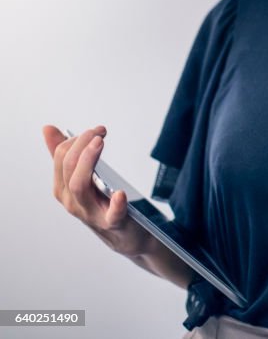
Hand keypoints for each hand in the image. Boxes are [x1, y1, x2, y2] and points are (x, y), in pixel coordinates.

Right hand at [43, 125, 156, 258]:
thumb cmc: (102, 202)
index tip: (97, 130)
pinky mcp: (113, 223)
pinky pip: (111, 215)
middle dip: (82, 146)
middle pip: (69, 170)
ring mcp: (90, 214)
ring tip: (100, 144)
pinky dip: (116, 204)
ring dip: (88, 162)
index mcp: (64, 188)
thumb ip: (66, 154)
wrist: (123, 234)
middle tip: (99, 132)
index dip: (77, 140)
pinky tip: (120, 194)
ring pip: (80, 187)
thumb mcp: (83, 178)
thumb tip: (48, 129)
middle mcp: (72, 201)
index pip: (60, 158)